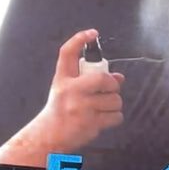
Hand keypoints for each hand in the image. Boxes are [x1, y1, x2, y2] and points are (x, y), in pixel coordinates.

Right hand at [0, 29, 124, 164]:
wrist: (49, 136)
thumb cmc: (60, 110)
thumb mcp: (66, 89)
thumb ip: (89, 80)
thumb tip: (119, 77)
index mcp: (63, 80)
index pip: (67, 52)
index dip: (80, 39)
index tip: (92, 33)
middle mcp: (71, 91)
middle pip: (102, 78)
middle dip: (112, 85)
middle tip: (108, 91)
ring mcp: (81, 107)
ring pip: (114, 100)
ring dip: (114, 104)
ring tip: (103, 108)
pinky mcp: (91, 123)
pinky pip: (116, 116)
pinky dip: (114, 118)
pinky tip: (104, 119)